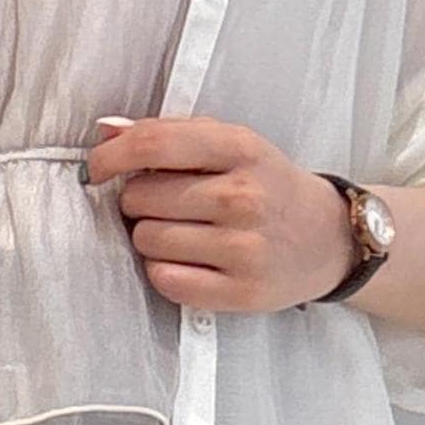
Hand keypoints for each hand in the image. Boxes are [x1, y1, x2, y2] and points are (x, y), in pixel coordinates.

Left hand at [82, 114, 359, 314]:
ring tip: (179, 232)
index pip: (154, 145)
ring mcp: (245, 248)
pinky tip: (186, 261)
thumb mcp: (231, 145)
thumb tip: (105, 131)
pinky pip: (165, 281)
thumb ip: (169, 133)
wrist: (327, 238)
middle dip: (136, 201)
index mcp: (240, 148)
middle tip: (162, 205)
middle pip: (141, 198)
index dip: (110, 157)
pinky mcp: (242, 292)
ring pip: (147, 241)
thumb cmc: (265, 185)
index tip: (97, 169)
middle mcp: (244, 197)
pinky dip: (163, 271)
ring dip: (149, 237)